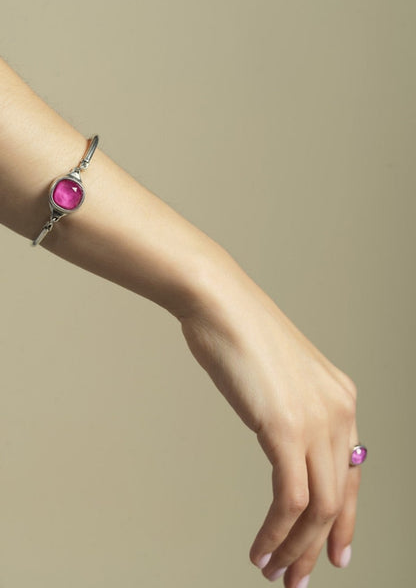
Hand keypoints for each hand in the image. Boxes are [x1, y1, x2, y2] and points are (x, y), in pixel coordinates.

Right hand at [178, 255, 360, 585]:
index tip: (333, 551)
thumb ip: (292, 408)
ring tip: (275, 572)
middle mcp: (338, 410)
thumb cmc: (240, 333)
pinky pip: (291, 499)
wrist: (221, 304)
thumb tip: (286, 441)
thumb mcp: (279, 375)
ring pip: (319, 506)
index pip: (351, 472)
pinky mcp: (286, 429)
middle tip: (298, 577)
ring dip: (296, 547)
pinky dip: (277, 532)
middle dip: (319, 545)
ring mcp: (316, 420)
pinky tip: (261, 548)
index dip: (345, 519)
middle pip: (340, 496)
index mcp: (340, 397)